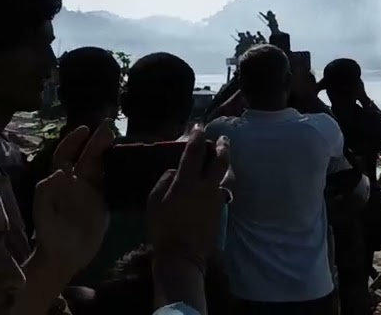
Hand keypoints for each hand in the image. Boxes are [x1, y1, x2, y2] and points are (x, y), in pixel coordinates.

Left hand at [32, 122, 113, 275]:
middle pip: (87, 158)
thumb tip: (60, 171)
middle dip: (97, 142)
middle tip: (111, 128)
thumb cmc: (51, 236)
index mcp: (60, 184)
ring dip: (109, 152)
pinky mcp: (104, 202)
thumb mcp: (43, 215)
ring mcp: (91, 193)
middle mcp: (77, 184)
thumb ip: (46, 193)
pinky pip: (112, 181)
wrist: (65, 258)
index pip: (65, 156)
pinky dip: (120, 170)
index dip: (73, 142)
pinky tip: (131, 163)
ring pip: (101, 166)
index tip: (86, 129)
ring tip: (122, 139)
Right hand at [147, 126, 230, 265]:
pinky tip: (221, 180)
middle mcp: (206, 186)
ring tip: (225, 156)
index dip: (196, 137)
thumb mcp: (153, 202)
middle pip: (220, 160)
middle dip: (221, 146)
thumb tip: (174, 171)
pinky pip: (225, 189)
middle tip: (221, 139)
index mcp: (187, 182)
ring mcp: (216, 197)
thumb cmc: (162, 227)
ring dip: (226, 163)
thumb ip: (164, 181)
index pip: (194, 153)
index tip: (198, 127)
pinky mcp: (221, 209)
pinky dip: (224, 180)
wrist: (183, 253)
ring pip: (227, 174)